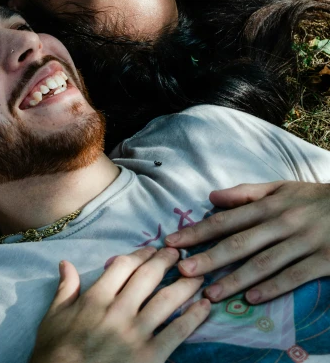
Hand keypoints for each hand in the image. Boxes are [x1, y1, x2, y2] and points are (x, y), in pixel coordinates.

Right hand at [30, 247, 209, 362]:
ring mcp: (135, 333)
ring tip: (199, 274)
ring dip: (185, 283)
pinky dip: (194, 317)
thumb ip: (65, 289)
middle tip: (182, 254)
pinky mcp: (150, 357)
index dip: (141, 254)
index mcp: (95, 298)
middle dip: (167, 261)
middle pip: (148, 276)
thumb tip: (66, 263)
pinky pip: (177, 331)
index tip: (153, 249)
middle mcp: (118, 310)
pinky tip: (204, 306)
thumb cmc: (55, 353)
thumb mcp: (53, 318)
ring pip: (167, 299)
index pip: (124, 266)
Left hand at [165, 181, 329, 304]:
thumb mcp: (280, 188)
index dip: (198, 231)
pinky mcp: (322, 261)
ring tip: (210, 293)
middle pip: (240, 243)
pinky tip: (250, 299)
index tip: (173, 242)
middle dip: (209, 258)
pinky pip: (293, 277)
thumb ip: (245, 193)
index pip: (226, 220)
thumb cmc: (311, 198)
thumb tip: (210, 197)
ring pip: (263, 264)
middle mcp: (282, 223)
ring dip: (235, 279)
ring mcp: (302, 243)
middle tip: (183, 271)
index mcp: (269, 205)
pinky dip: (272, 288)